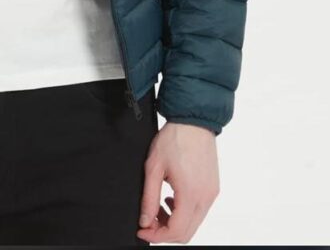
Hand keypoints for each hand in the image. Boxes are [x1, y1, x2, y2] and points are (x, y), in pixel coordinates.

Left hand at [137, 121, 219, 242]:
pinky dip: (185, 212)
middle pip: (187, 233)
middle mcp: (205, 197)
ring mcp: (212, 193)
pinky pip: (200, 211)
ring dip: (175, 222)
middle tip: (149, 221)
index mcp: (191, 193)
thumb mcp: (154, 167)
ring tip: (159, 206)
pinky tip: (172, 198)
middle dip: (165, 231)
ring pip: (194, 223)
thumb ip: (149, 197)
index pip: (176, 231)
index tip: (143, 230)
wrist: (193, 120)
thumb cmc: (175, 138)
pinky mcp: (213, 188)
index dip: (157, 235)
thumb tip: (145, 220)